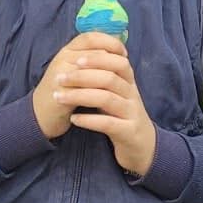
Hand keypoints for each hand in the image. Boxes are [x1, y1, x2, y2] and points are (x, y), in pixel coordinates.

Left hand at [48, 33, 157, 173]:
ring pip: (107, 98)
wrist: (143, 147)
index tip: (75, 59)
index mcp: (129, 82)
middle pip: (109, 78)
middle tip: (60, 78)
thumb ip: (105, 78)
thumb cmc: (123, 117)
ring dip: (80, 96)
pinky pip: (108, 123)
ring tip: (59, 97)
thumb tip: (84, 55)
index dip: (98, 58)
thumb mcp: (117, 94)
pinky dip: (89, 120)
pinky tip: (73, 119)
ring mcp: (132, 114)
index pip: (118, 61)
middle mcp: (132, 95)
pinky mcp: (128, 132)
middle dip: (82, 76)